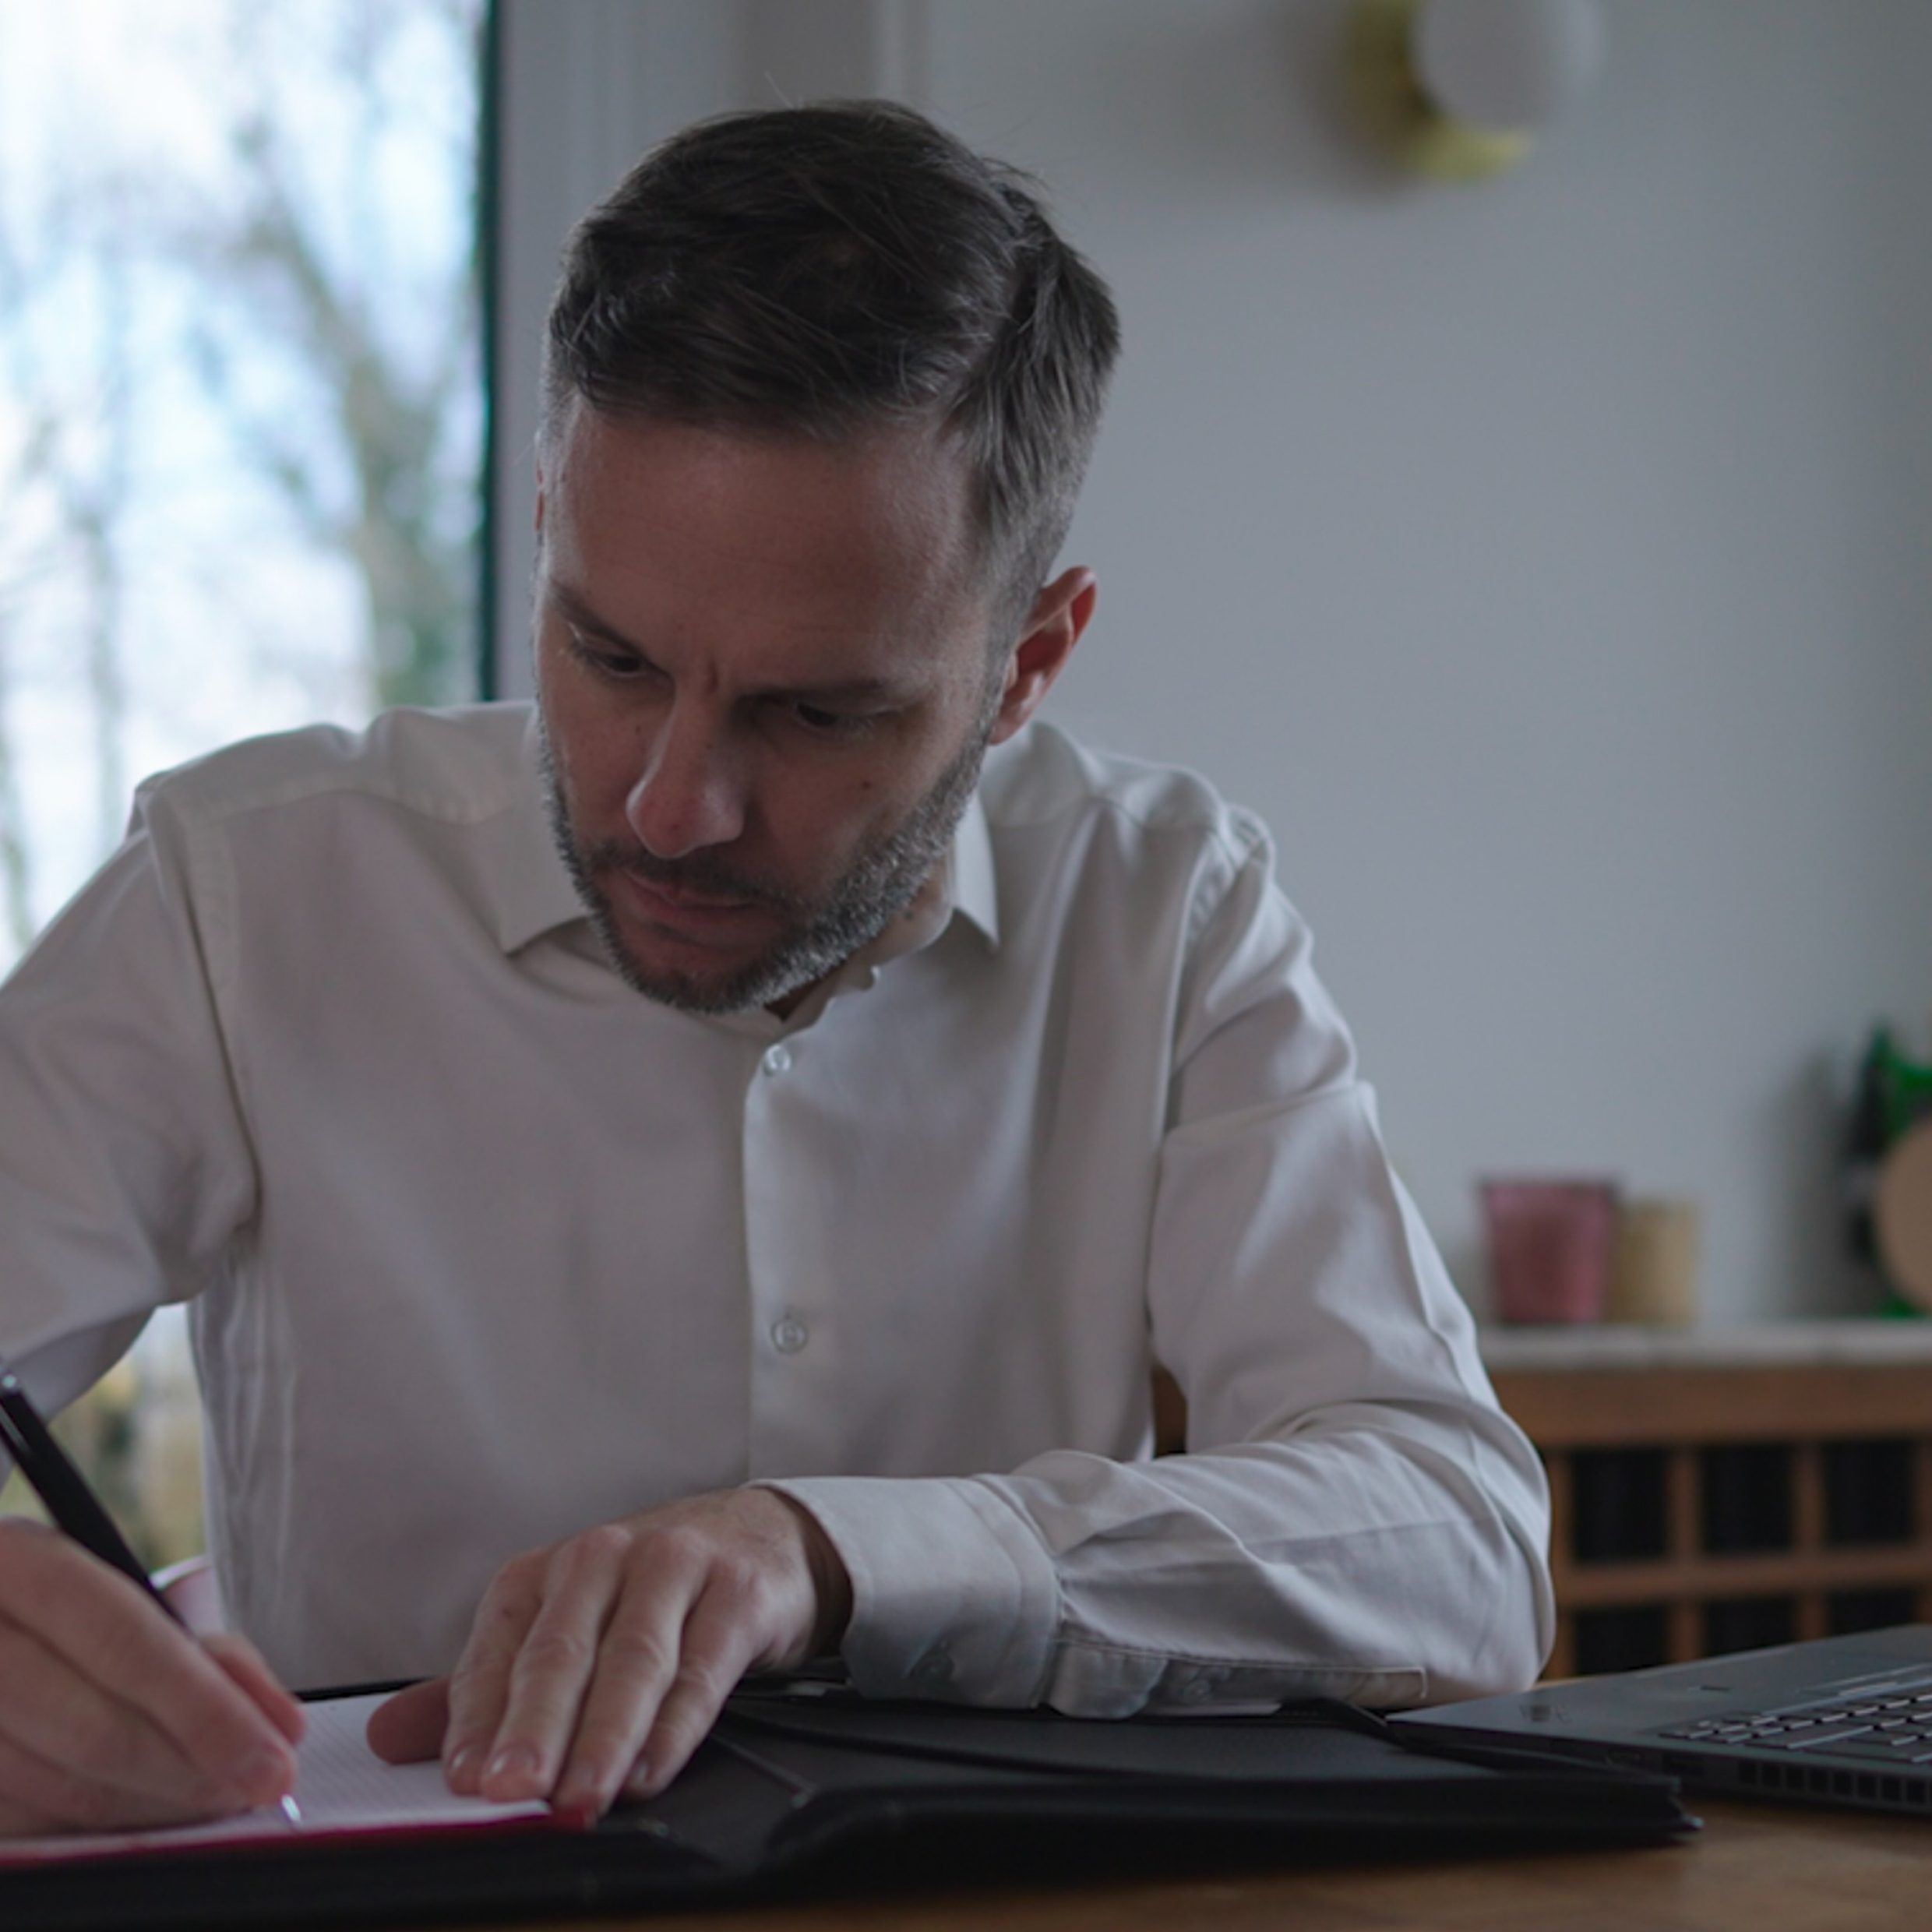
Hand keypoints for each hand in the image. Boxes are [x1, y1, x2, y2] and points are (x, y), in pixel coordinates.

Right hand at [0, 1519, 303, 1833]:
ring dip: (151, 1805)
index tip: (274, 1758)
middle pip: (92, 1729)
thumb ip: (197, 1644)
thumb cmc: (52, 1603)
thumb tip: (279, 1723)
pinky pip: (23, 1819)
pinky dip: (95, 1821)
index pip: (123, 1642)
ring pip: (56, 1787)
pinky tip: (146, 1808)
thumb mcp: (115, 1588)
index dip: (206, 1708)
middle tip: (258, 1787)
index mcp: (12, 1562)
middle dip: (191, 1768)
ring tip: (215, 1797)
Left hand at [367, 1487, 850, 1822]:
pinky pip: (703, 1667)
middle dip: (532, 1728)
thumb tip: (385, 1740)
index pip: (498, 1651)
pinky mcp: (737, 1592)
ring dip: (602, 1736)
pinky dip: (675, 1726)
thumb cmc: (647, 1594)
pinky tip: (650, 1770)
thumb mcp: (564, 1626)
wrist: (760, 1534)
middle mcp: (603, 1558)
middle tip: (509, 1791)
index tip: (464, 1782)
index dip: (477, 1720)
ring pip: (632, 1660)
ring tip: (578, 1798)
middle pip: (561, 1652)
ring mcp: (675, 1567)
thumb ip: (483, 1689)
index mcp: (545, 1571)